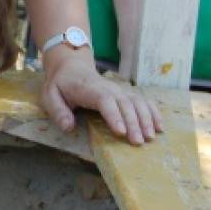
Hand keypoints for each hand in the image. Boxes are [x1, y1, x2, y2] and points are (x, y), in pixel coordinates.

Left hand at [40, 53, 162, 144]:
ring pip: (137, 102)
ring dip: (146, 119)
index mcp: (89, 89)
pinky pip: (143, 101)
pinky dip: (153, 112)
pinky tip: (160, 127)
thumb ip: (58, 111)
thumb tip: (68, 127)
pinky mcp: (125, 94)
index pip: (105, 101)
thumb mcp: (50, 96)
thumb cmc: (61, 84)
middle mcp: (109, 88)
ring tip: (151, 137)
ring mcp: (119, 90)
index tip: (121, 132)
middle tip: (138, 142)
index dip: (114, 115)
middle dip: (133, 123)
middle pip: (125, 103)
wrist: (72, 67)